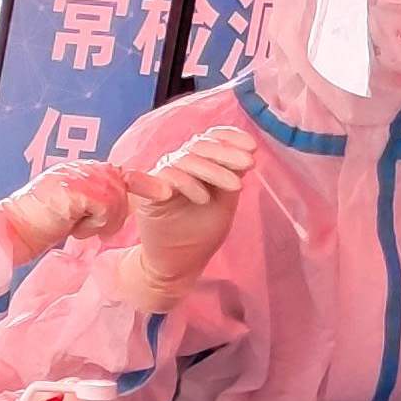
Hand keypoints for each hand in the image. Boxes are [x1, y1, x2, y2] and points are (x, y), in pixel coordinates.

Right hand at [0, 163, 130, 262]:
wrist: (14, 230)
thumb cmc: (37, 223)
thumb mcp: (69, 205)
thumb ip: (90, 198)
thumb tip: (116, 203)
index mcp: (78, 168)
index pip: (115, 175)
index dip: (116, 199)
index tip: (105, 220)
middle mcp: (79, 167)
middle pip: (120, 183)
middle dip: (116, 211)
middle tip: (99, 229)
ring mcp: (78, 175)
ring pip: (116, 196)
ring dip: (105, 220)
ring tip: (84, 230)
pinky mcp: (76, 190)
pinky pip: (106, 207)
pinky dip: (95, 225)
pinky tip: (77, 231)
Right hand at [109, 127, 255, 309]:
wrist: (178, 263)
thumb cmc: (201, 231)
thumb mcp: (225, 200)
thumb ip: (232, 175)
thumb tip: (247, 151)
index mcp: (197, 163)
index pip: (210, 138)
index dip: (230, 137)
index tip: (252, 146)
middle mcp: (177, 165)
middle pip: (199, 145)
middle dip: (227, 153)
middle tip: (249, 163)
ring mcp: (161, 178)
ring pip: (185, 159)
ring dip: (213, 170)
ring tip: (235, 186)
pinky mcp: (147, 194)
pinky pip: (164, 178)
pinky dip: (185, 183)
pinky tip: (202, 197)